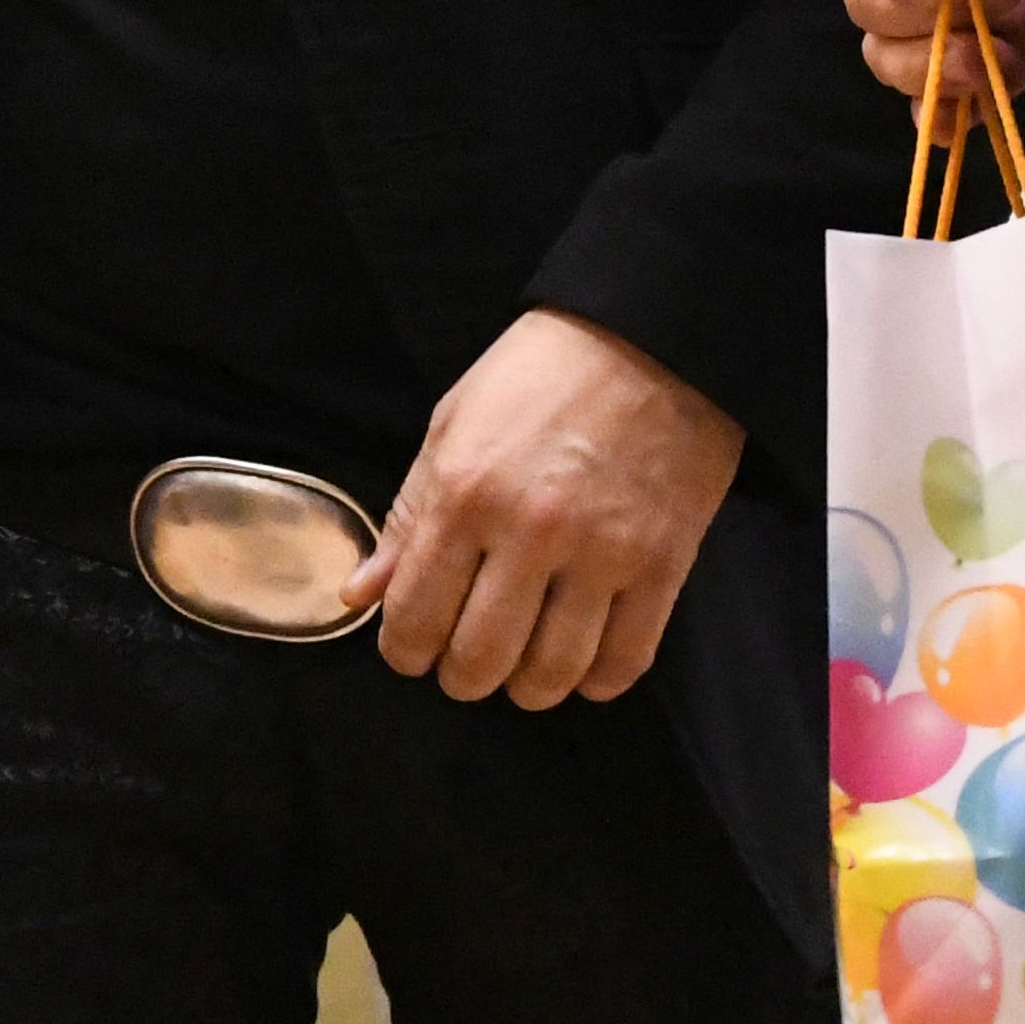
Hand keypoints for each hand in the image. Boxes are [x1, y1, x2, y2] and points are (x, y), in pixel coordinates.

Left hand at [344, 309, 742, 709]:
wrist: (653, 336)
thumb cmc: (541, 372)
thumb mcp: (452, 424)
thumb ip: (407, 516)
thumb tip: (362, 593)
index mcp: (464, 492)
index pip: (416, 617)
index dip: (404, 651)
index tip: (412, 648)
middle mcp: (529, 531)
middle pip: (480, 661)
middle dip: (460, 677)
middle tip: (464, 662)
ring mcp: (602, 553)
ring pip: (552, 674)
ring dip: (526, 687)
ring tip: (520, 666)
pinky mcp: (662, 565)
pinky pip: (623, 662)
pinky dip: (594, 681)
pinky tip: (578, 663)